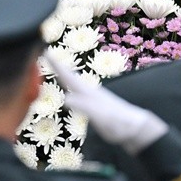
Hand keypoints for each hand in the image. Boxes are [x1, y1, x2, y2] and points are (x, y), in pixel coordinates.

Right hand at [45, 50, 167, 153]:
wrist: (135, 128)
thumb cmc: (119, 123)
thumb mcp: (101, 116)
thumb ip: (85, 107)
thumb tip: (66, 98)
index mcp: (89, 93)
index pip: (69, 76)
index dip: (57, 65)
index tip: (45, 51)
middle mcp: (90, 93)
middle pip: (71, 77)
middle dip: (58, 67)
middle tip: (46, 54)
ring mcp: (93, 99)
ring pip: (75, 84)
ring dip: (65, 76)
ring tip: (56, 69)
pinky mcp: (96, 107)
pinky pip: (79, 94)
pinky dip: (71, 89)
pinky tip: (70, 92)